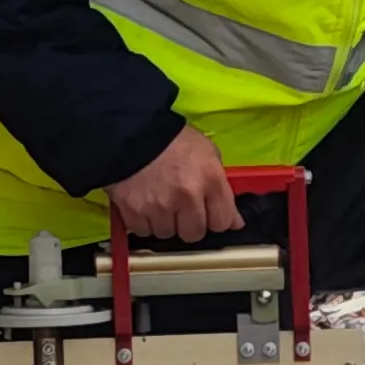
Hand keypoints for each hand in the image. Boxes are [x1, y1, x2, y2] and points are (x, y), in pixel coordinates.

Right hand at [104, 126, 239, 241]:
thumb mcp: (206, 152)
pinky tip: (143, 203)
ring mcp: (159, 206)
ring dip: (164, 222)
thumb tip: (234, 222)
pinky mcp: (134, 212)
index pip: (222, 222)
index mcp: (210, 179)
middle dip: (188, 223)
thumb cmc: (172, 139)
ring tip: (158, 200)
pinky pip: (143, 231)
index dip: (215, 219)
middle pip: (194, 234)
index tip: (208, 214)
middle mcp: (187, 196)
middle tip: (180, 207)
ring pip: (166, 233)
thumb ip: (222, 188)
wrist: (131, 131)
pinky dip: (143, 222)